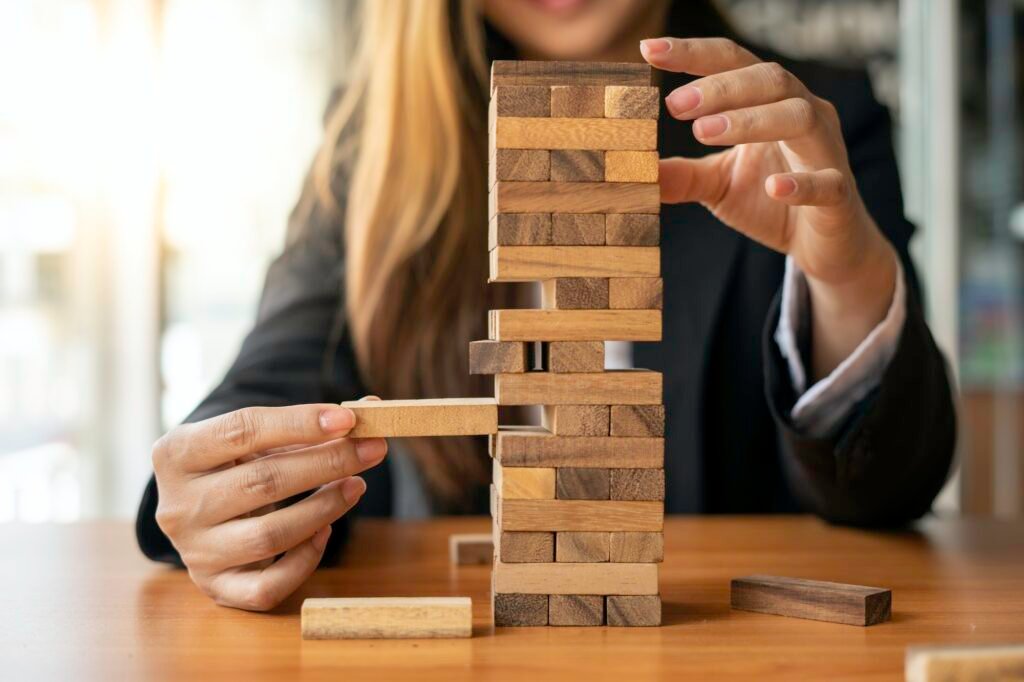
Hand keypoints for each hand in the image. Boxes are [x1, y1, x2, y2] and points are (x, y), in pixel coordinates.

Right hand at [151, 402, 386, 610]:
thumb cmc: (235, 465)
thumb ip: (307, 423)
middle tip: (372, 450)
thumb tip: (370, 407)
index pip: (242, 429)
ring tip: (356, 486)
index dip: (299, 422)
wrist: (198, 511)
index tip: (348, 419)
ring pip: (269, 536)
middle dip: (327, 463)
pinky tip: (325, 531)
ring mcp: (194, 551)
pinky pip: (267, 586)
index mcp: (177, 452)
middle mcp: (177, 504)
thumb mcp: (256, 436)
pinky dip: (305, 560)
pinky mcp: (216, 586)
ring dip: (324, 508)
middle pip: (262, 481)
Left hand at [641, 37, 897, 378]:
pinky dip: (800, 184)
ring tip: (703, 132)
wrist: (824, 245)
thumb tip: (630, 170)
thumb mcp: (716, 185)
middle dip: (720, 87)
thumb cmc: (771, 201)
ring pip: (799, 117)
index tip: (647, 50)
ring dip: (750, 120)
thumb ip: (680, 175)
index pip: (732, 62)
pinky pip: (826, 183)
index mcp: (770, 102)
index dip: (692, 53)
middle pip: (768, 79)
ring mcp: (825, 151)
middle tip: (674, 103)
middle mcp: (804, 113)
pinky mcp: (838, 195)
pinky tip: (773, 189)